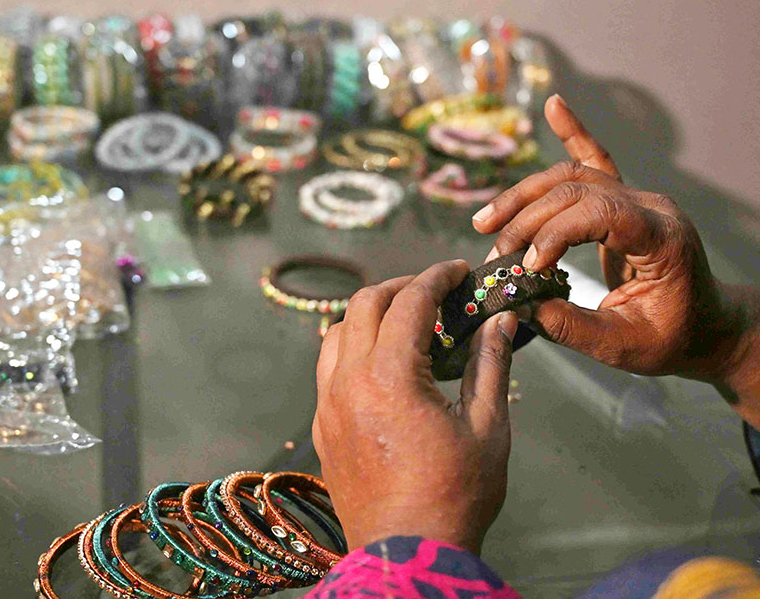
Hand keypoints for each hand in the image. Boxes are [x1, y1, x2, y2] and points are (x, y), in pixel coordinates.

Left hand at [313, 259, 518, 552]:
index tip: (457, 270)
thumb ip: (491, 365)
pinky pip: (327, 369)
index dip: (436, 277)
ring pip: (336, 333)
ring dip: (369, 315)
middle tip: (433, 291)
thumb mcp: (487, 428)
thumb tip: (500, 321)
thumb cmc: (455, 496)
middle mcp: (348, 382)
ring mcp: (328, 405)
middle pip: (363, 305)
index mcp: (390, 376)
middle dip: (399, 287)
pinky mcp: (322, 427)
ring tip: (404, 322)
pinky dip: (352, 349)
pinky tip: (380, 363)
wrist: (407, 553)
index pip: (408, 301)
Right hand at [471, 95, 759, 424]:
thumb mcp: (622, 346)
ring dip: (525, 195)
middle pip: (576, 190)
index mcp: (661, 238)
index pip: (600, 212)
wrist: (706, 326)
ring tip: (486, 222)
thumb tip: (518, 303)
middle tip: (495, 255)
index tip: (526, 268)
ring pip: (573, 175)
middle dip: (527, 219)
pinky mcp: (624, 201)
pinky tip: (555, 106)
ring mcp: (638, 198)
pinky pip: (596, 160)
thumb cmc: (671, 338)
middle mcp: (650, 206)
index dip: (554, 233)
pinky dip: (573, 133)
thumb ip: (570, 326)